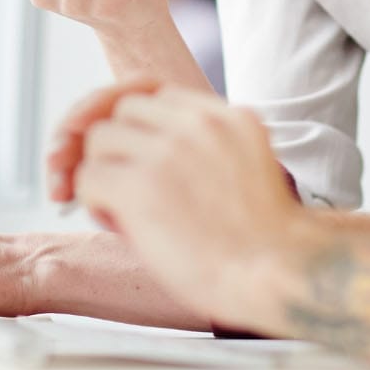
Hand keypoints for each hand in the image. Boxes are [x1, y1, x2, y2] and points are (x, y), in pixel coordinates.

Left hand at [50, 82, 303, 321]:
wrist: (279, 274)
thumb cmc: (266, 244)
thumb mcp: (249, 169)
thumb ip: (208, 150)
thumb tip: (153, 153)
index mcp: (230, 118)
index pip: (160, 94)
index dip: (142, 126)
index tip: (139, 153)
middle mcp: (199, 124)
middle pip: (126, 109)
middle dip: (119, 145)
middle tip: (127, 182)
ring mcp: (168, 150)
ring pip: (101, 138)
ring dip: (104, 171)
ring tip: (124, 207)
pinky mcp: (140, 186)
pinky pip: (90, 177)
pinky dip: (95, 201)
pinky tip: (120, 223)